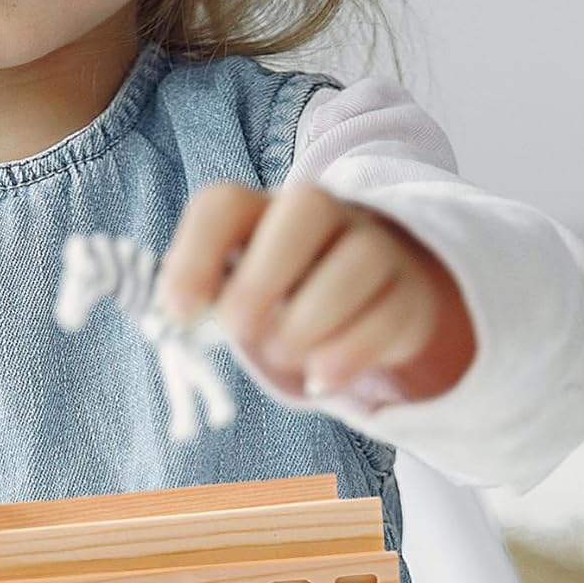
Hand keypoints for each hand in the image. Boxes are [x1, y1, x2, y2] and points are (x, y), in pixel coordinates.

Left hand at [157, 182, 474, 401]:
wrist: (359, 301)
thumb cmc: (275, 296)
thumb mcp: (232, 295)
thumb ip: (206, 302)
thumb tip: (176, 323)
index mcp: (258, 211)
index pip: (224, 204)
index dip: (195, 255)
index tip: (180, 313)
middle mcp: (319, 215)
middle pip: (307, 208)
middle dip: (264, 277)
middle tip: (240, 330)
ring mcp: (372, 247)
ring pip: (359, 260)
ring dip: (311, 320)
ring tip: (282, 354)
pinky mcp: (408, 295)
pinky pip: (391, 314)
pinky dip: (350, 354)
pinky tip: (321, 378)